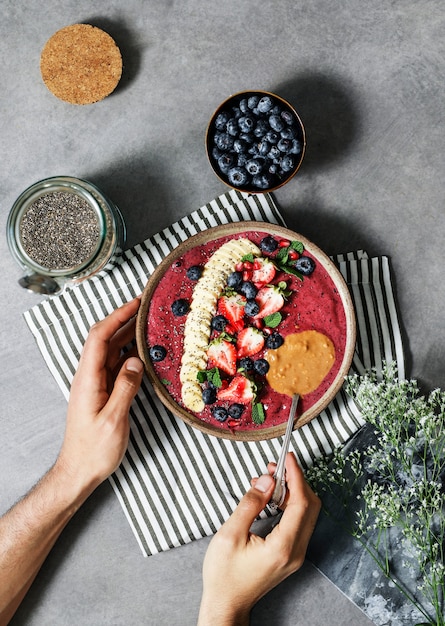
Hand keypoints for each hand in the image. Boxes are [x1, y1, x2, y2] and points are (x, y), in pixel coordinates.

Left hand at [56, 298, 143, 492]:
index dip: (117, 316)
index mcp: (88, 379)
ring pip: (111, 351)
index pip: (99, 338)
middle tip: (146, 307)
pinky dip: (130, 354)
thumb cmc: (93, 450)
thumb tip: (136, 361)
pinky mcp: (103, 392)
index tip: (135, 303)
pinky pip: (117, 366)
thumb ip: (125, 388)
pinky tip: (143, 352)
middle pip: (104, 339)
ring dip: (127, 335)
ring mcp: (96, 384)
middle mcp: (89, 377)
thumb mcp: (112, 420)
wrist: (79, 471)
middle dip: (123, 319)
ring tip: (148, 323)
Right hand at [198, 452, 320, 625]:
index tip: (288, 458)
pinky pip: (297, 522)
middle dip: (295, 481)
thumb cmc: (224, 575)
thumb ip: (250, 504)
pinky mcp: (290, 554)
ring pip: (305, 513)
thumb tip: (267, 480)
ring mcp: (295, 554)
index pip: (301, 503)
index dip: (296, 476)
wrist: (227, 604)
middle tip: (276, 466)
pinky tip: (270, 496)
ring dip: (291, 491)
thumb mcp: (230, 534)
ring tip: (268, 478)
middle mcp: (295, 551)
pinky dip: (288, 504)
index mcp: (283, 547)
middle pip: (310, 506)